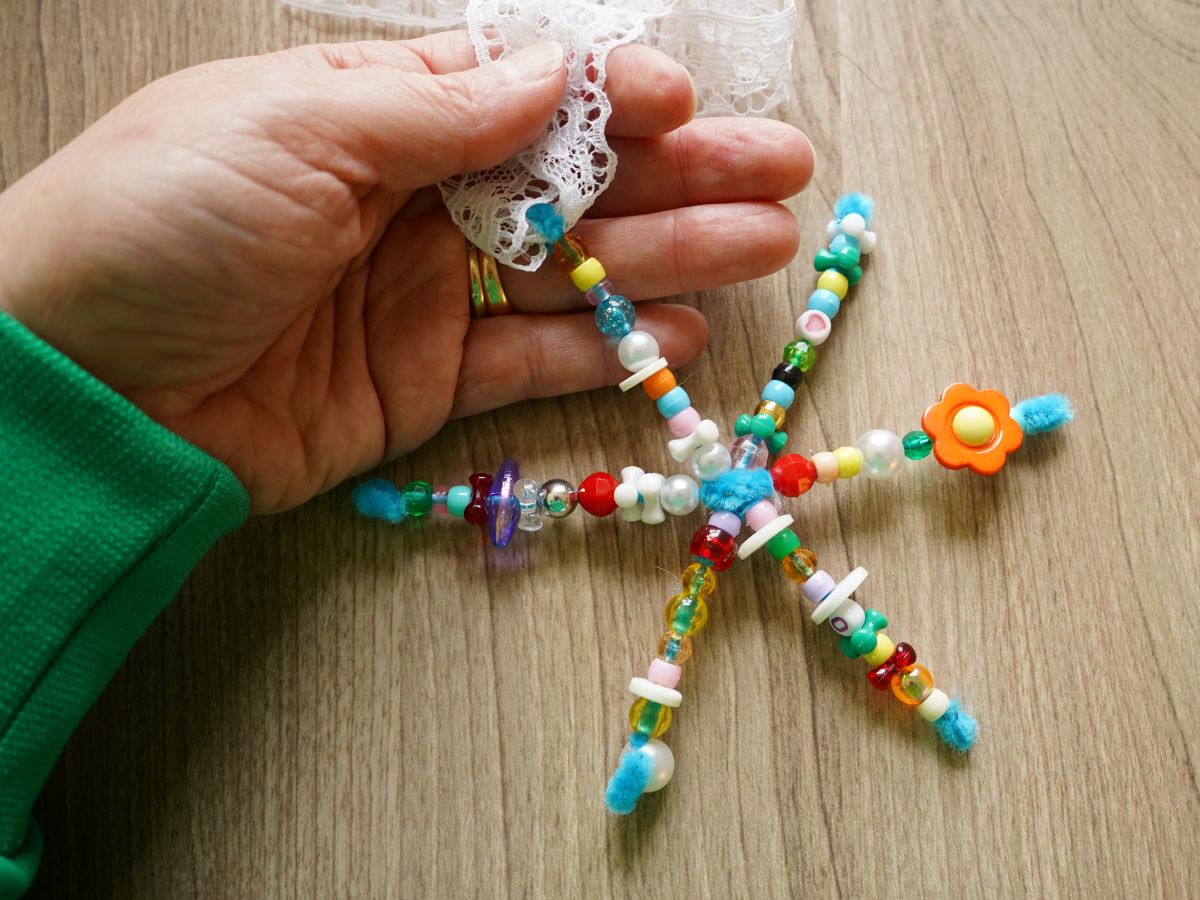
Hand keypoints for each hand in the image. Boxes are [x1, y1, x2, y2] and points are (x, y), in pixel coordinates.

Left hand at [0, 33, 812, 512]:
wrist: (83, 386)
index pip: (519, 92)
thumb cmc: (161, 223)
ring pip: (572, 271)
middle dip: (679, 174)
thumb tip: (552, 75)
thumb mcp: (293, 128)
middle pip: (570, 182)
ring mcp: (423, 295)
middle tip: (779, 173)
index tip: (685, 102)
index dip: (610, 95)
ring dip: (670, 259)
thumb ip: (434, 110)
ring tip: (763, 246)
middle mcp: (409, 198)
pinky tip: (681, 334)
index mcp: (372, 112)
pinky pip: (534, 362)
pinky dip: (608, 351)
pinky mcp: (423, 384)